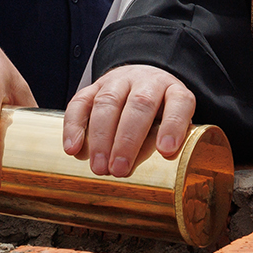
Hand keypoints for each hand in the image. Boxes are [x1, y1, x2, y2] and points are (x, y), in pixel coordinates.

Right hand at [62, 64, 194, 176]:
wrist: (142, 80)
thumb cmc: (161, 112)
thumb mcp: (175, 123)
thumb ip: (176, 142)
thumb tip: (174, 172)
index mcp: (173, 91)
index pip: (179, 102)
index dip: (173, 126)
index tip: (166, 151)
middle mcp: (147, 81)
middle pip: (139, 104)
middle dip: (128, 140)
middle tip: (120, 170)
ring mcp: (120, 81)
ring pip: (108, 102)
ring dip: (101, 138)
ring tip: (99, 167)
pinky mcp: (95, 86)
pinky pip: (80, 101)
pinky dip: (74, 126)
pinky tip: (73, 148)